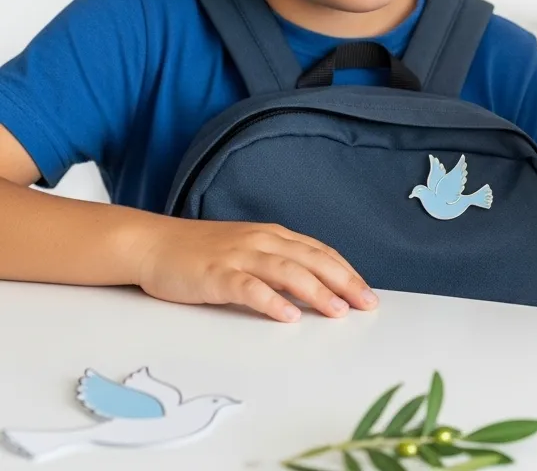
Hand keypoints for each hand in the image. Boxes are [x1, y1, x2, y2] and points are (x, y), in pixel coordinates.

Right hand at [135, 217, 377, 322]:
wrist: (154, 243)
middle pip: (312, 260)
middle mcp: (262, 241)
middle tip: (367, 304)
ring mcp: (239, 256)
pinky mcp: (216, 274)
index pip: (319, 252)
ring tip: (337, 311)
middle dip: (343, 282)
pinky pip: (249, 288)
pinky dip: (271, 301)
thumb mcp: (247, 251)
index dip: (345, 271)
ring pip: (287, 271)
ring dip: (316, 291)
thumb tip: (313, 288)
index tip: (367, 292)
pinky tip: (288, 316)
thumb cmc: (202, 252)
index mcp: (272, 236)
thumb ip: (277, 264)